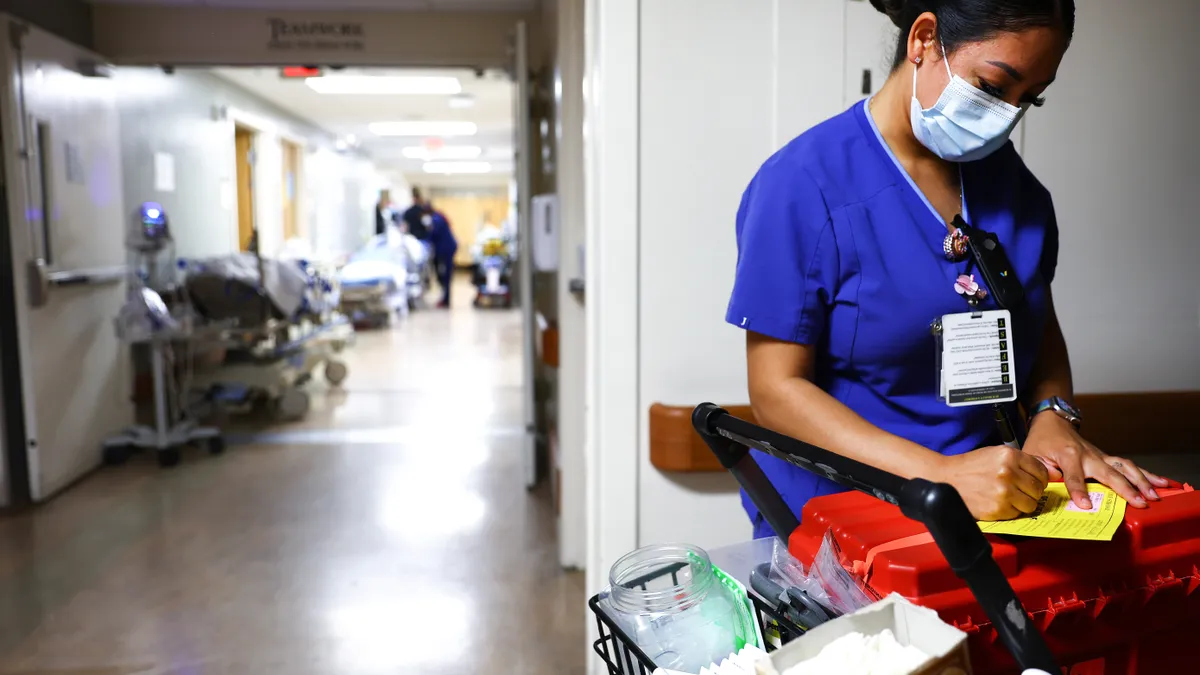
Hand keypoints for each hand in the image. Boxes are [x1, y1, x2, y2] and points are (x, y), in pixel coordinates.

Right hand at [934, 445, 1050, 520]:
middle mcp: (1009, 472)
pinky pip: (1017, 514)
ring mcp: (1004, 492)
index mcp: (1009, 455)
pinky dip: (1010, 511)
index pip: (1041, 471)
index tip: (1032, 482)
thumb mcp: (995, 454)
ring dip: (1022, 504)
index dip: (1038, 479)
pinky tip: (998, 503)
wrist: (945, 478)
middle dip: (1031, 492)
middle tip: (1019, 492)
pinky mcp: (998, 508)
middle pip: (1038, 489)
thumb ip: (1019, 462)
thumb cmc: (970, 466)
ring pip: (1031, 504)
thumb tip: (1047, 475)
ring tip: (1009, 499)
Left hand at [1023, 413, 1171, 509]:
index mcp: (1067, 454)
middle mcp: (1088, 455)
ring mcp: (1100, 456)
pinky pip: (1128, 466)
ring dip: (1141, 481)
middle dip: (1125, 488)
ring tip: (1154, 496)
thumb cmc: (1042, 440)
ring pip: (1125, 467)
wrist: (1053, 421)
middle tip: (1140, 503)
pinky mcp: (1107, 458)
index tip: (1086, 506)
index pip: (1073, 476)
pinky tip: (1161, 483)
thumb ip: (1040, 470)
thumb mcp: (1032, 454)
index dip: (1079, 491)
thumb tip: (1052, 483)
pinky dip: (1146, 474)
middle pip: (1109, 472)